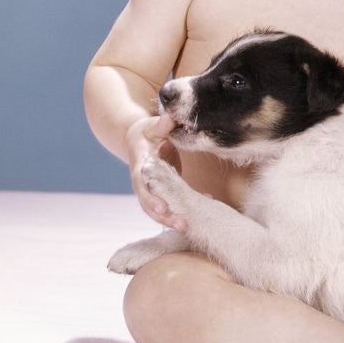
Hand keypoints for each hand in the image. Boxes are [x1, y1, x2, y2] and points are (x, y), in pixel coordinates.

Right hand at [125, 113, 186, 229]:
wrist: (138, 140)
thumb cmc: (147, 131)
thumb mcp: (153, 125)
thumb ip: (162, 124)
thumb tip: (171, 116)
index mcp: (140, 165)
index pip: (141, 184)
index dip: (150, 197)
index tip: (161, 208)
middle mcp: (143, 181)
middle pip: (148, 204)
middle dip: (164, 216)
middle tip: (181, 224)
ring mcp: (152, 188)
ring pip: (157, 209)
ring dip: (171, 219)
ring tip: (188, 226)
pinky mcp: (163, 190)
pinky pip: (171, 201)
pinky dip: (184, 206)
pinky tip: (204, 202)